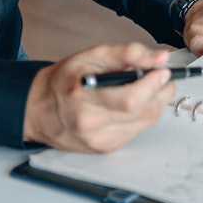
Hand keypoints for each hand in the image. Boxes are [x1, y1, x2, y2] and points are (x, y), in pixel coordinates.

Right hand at [22, 43, 174, 152]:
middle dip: (161, 92)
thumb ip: (129, 53)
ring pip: (145, 122)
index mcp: (84, 99)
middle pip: (143, 112)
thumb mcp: (94, 55)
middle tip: (161, 77)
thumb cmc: (65, 79)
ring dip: (155, 103)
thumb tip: (161, 58)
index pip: (131, 99)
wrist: (39, 108)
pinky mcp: (105, 149)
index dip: (154, 84)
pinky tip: (132, 103)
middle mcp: (91, 125)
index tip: (163, 71)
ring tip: (147, 87)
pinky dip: (142, 115)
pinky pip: (137, 130)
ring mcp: (99, 141)